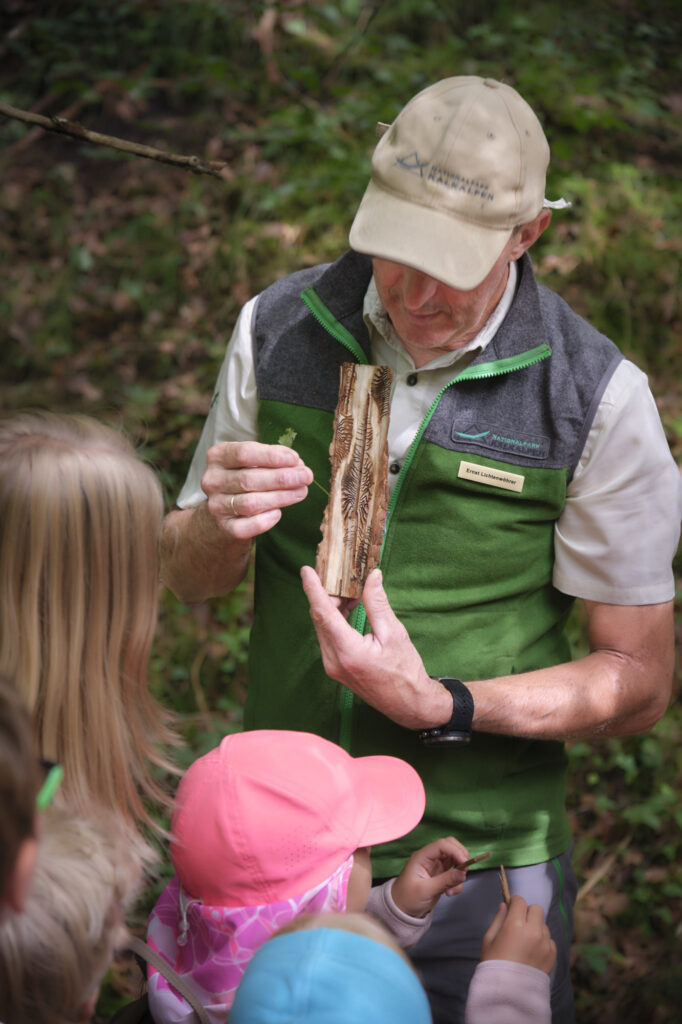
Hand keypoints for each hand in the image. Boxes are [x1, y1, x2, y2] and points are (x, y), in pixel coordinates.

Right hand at [201, 441, 312, 539]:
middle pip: (249, 480)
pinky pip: (245, 527)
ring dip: (280, 498)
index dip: (271, 456)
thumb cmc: (246, 475)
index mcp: (217, 457)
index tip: (295, 459)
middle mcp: (212, 480)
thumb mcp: (253, 460)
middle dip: (282, 478)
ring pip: (250, 503)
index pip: (244, 453)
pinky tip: (278, 513)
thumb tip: (297, 465)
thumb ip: (272, 458)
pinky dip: (264, 521)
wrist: (226, 506)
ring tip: (301, 492)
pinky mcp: (224, 526)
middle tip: (306, 476)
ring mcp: (216, 505)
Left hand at [300, 566, 452, 729]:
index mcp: (348, 651)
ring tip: (349, 591)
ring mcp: (332, 666)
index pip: (323, 614)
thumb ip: (377, 603)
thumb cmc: (405, 671)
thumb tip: (372, 576)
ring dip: (331, 607)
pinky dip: (335, 620)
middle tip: (339, 575)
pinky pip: (328, 637)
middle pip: (320, 619)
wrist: (408, 703)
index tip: (306, 570)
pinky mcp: (335, 668)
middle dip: (326, 594)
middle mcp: (333, 660)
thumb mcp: (394, 633)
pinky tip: (349, 609)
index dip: (312, 589)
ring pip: (322, 627)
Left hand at [391, 837, 470, 917]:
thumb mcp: (426, 890)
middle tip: (463, 871)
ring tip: (452, 888)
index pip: (442, 845)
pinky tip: (450, 892)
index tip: (464, 862)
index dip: (455, 851)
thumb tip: (462, 873)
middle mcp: (430, 858)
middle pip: (451, 847)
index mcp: (422, 857)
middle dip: (460, 858)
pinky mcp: (441, 876)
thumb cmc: (407, 898)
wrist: (402, 910)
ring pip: (455, 860)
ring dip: (459, 873)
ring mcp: (436, 867)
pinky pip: (455, 873)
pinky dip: (457, 882)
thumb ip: (445, 881)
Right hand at [480, 894, 556, 973]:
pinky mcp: (552, 955)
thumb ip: (498, 919)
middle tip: (519, 924)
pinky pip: (549, 940)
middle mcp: (533, 932)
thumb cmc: (494, 964)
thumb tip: (504, 905)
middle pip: (536, 909)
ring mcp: (545, 944)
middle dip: (527, 912)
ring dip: (536, 928)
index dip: (514, 903)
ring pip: (543, 925)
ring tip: (526, 942)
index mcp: (515, 925)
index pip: (520, 901)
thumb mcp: (489, 940)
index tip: (511, 909)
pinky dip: (542, 942)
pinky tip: (533, 952)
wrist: (508, 993)